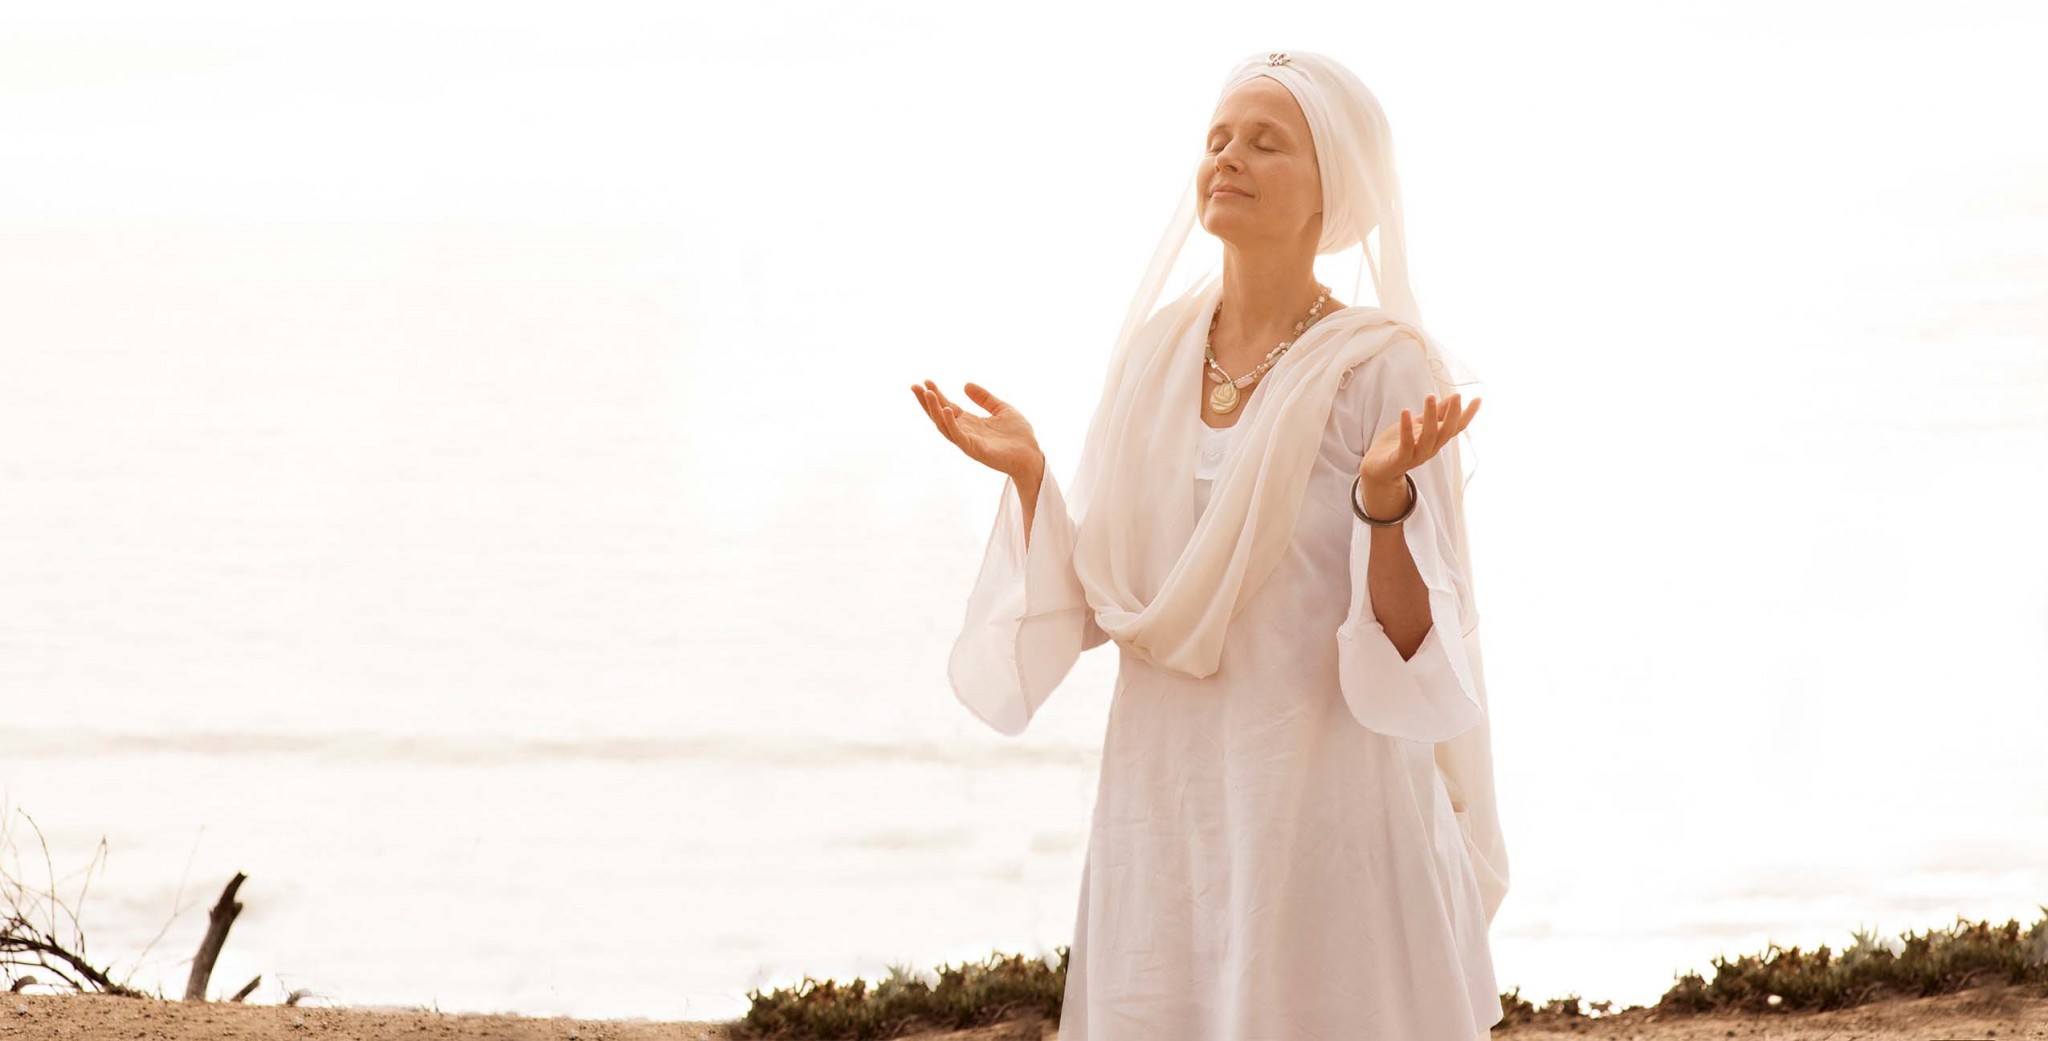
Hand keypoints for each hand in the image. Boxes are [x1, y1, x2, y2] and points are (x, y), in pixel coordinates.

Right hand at [910, 379, 1043, 479]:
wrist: (1032, 455)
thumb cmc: (1019, 436)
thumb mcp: (1002, 409)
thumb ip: (985, 398)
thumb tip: (965, 384)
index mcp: (970, 423)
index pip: (947, 407)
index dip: (937, 395)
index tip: (926, 381)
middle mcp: (965, 433)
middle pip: (939, 417)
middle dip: (926, 402)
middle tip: (915, 386)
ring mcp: (969, 442)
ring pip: (945, 426)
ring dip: (935, 410)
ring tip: (928, 394)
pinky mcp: (976, 451)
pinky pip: (959, 437)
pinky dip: (951, 424)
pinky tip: (947, 409)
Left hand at [1360, 392, 1479, 485]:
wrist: (1377, 469)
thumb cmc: (1398, 445)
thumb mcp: (1418, 425)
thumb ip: (1435, 414)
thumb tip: (1453, 397)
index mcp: (1436, 440)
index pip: (1456, 428)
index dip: (1467, 415)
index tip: (1478, 399)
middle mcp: (1430, 449)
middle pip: (1446, 432)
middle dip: (1453, 414)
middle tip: (1457, 396)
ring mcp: (1416, 456)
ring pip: (1429, 437)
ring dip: (1431, 416)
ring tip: (1430, 397)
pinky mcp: (1400, 460)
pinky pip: (1406, 444)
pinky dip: (1406, 428)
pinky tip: (1405, 412)